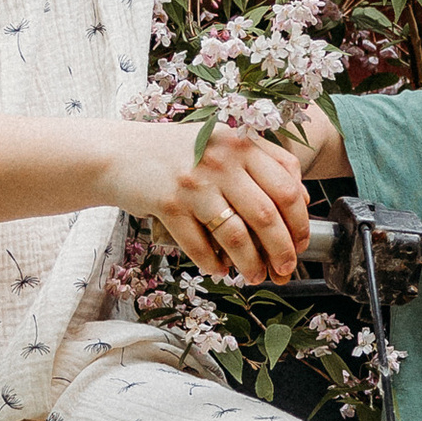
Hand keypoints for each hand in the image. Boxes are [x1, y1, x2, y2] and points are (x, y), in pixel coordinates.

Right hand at [136, 124, 312, 285]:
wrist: (119, 153)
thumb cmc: (175, 152)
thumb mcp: (220, 144)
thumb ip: (260, 162)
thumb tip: (300, 200)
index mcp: (241, 143)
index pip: (287, 186)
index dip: (300, 220)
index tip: (301, 242)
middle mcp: (221, 160)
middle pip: (267, 215)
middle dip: (283, 250)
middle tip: (285, 269)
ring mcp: (194, 183)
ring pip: (237, 236)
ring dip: (251, 264)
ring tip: (256, 277)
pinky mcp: (169, 205)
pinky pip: (200, 246)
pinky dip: (214, 264)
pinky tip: (220, 270)